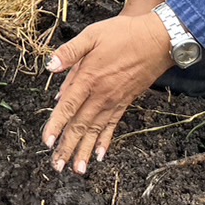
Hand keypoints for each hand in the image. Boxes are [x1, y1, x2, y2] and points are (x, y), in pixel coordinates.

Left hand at [41, 13, 173, 174]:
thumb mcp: (92, 35)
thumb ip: (70, 52)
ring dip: (85, 150)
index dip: (56, 125)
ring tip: (76, 170)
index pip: (68, 106)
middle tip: (57, 167)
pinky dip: (105, 141)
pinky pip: (113, 125)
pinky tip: (99, 155)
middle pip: (80, 125)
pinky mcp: (125, 102)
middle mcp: (101, 94)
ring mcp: (114, 100)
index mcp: (89, 77)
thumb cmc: (123, 34)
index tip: (47, 142)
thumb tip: (50, 66)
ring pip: (96, 130)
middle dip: (67, 147)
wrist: (158, 40)